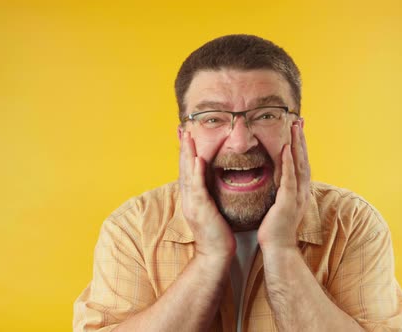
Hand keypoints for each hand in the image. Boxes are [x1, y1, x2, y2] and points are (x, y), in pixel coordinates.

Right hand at [179, 131, 235, 259]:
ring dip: (187, 154)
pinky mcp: (200, 209)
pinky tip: (197, 160)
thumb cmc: (218, 233)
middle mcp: (189, 198)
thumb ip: (210, 196)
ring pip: (188, 174)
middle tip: (183, 129)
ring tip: (187, 137)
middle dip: (184, 148)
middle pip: (184, 168)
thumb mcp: (213, 210)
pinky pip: (197, 188)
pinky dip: (196, 172)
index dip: (186, 153)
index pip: (187, 171)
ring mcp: (192, 203)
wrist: (216, 254)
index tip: (187, 137)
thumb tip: (216, 182)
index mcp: (192, 198)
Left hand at [257, 123, 310, 249]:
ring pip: (300, 165)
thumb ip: (279, 192)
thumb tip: (273, 179)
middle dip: (302, 139)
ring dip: (298, 145)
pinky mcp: (287, 202)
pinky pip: (289, 179)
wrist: (278, 249)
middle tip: (299, 120)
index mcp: (298, 192)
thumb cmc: (275, 229)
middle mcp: (301, 191)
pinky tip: (286, 150)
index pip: (301, 163)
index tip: (297, 129)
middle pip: (304, 159)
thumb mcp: (278, 205)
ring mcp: (296, 196)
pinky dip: (289, 163)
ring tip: (295, 128)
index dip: (300, 145)